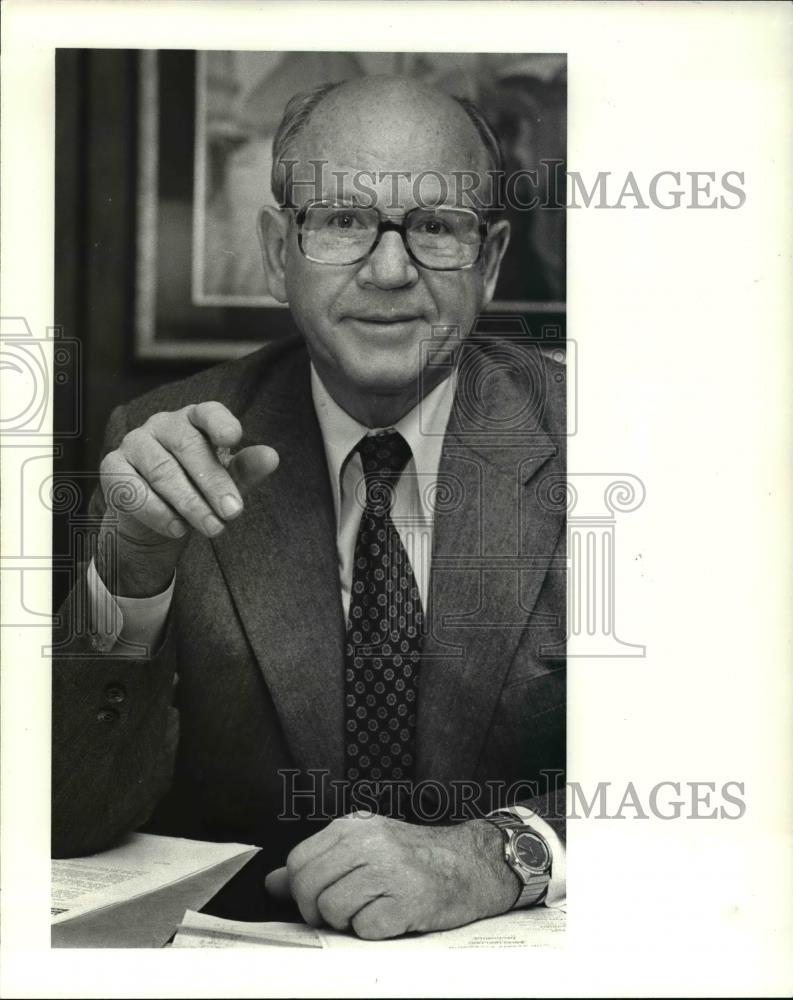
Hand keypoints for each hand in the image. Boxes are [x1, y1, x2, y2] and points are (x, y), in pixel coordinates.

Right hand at [96, 401, 278, 596]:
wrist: (158, 519)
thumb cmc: (198, 489)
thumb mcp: (227, 481)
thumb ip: (246, 469)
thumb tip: (271, 457)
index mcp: (195, 420)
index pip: (208, 412)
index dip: (221, 423)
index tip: (234, 438)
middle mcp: (163, 425)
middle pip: (188, 447)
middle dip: (213, 483)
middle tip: (233, 513)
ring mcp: (135, 443)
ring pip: (163, 472)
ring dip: (190, 504)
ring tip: (213, 528)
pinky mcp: (113, 467)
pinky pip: (133, 489)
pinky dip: (157, 512)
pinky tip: (177, 528)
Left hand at [264, 813, 519, 939]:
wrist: (471, 863)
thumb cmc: (414, 857)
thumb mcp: (364, 847)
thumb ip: (318, 863)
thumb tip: (272, 883)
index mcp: (353, 826)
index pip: (298, 862)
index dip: (300, 890)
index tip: (319, 898)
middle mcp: (368, 842)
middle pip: (308, 888)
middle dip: (318, 911)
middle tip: (343, 912)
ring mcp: (389, 870)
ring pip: (333, 910)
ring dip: (348, 922)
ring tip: (372, 910)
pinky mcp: (408, 900)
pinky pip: (365, 928)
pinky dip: (374, 931)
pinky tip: (392, 917)